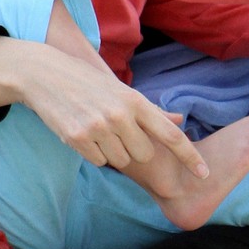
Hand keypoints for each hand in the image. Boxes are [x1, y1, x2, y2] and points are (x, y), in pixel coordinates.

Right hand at [0, 36, 208, 177]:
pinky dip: (94, 153)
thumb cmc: (88, 83)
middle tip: (117, 131)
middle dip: (135, 149)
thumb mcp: (122, 90)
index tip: (204, 174)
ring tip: (98, 128)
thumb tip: (180, 121)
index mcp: (135, 101)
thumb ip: (151, 111)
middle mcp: (120, 115)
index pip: (170, 134)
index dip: (190, 156)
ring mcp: (98, 128)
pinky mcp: (78, 138)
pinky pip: (99, 162)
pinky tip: (84, 133)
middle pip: (144, 155)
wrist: (45, 75)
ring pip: (120, 161)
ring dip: (112, 151)